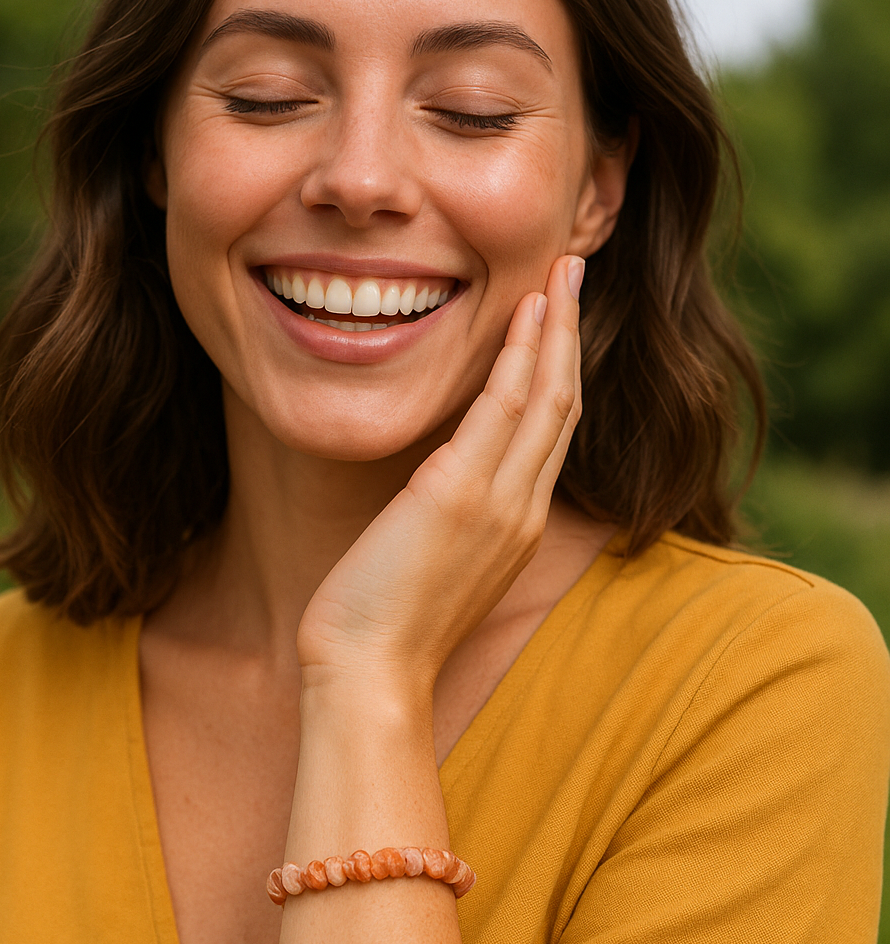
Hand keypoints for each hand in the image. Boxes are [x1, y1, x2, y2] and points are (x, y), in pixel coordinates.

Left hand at [296, 254, 584, 695]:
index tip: (558, 321)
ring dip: (557, 328)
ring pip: (548, 396)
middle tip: (576, 271)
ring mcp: (499, 500)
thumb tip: (435, 489)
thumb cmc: (384, 625)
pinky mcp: (462, 492)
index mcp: (516, 525)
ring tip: (563, 271)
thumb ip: (449, 519)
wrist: (368, 672)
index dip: (560, 371)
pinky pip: (506, 406)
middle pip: (564, 404)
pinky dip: (521, 354)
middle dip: (571, 334)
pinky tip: (527, 311)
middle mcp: (522, 509)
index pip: (551, 433)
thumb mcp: (431, 562)